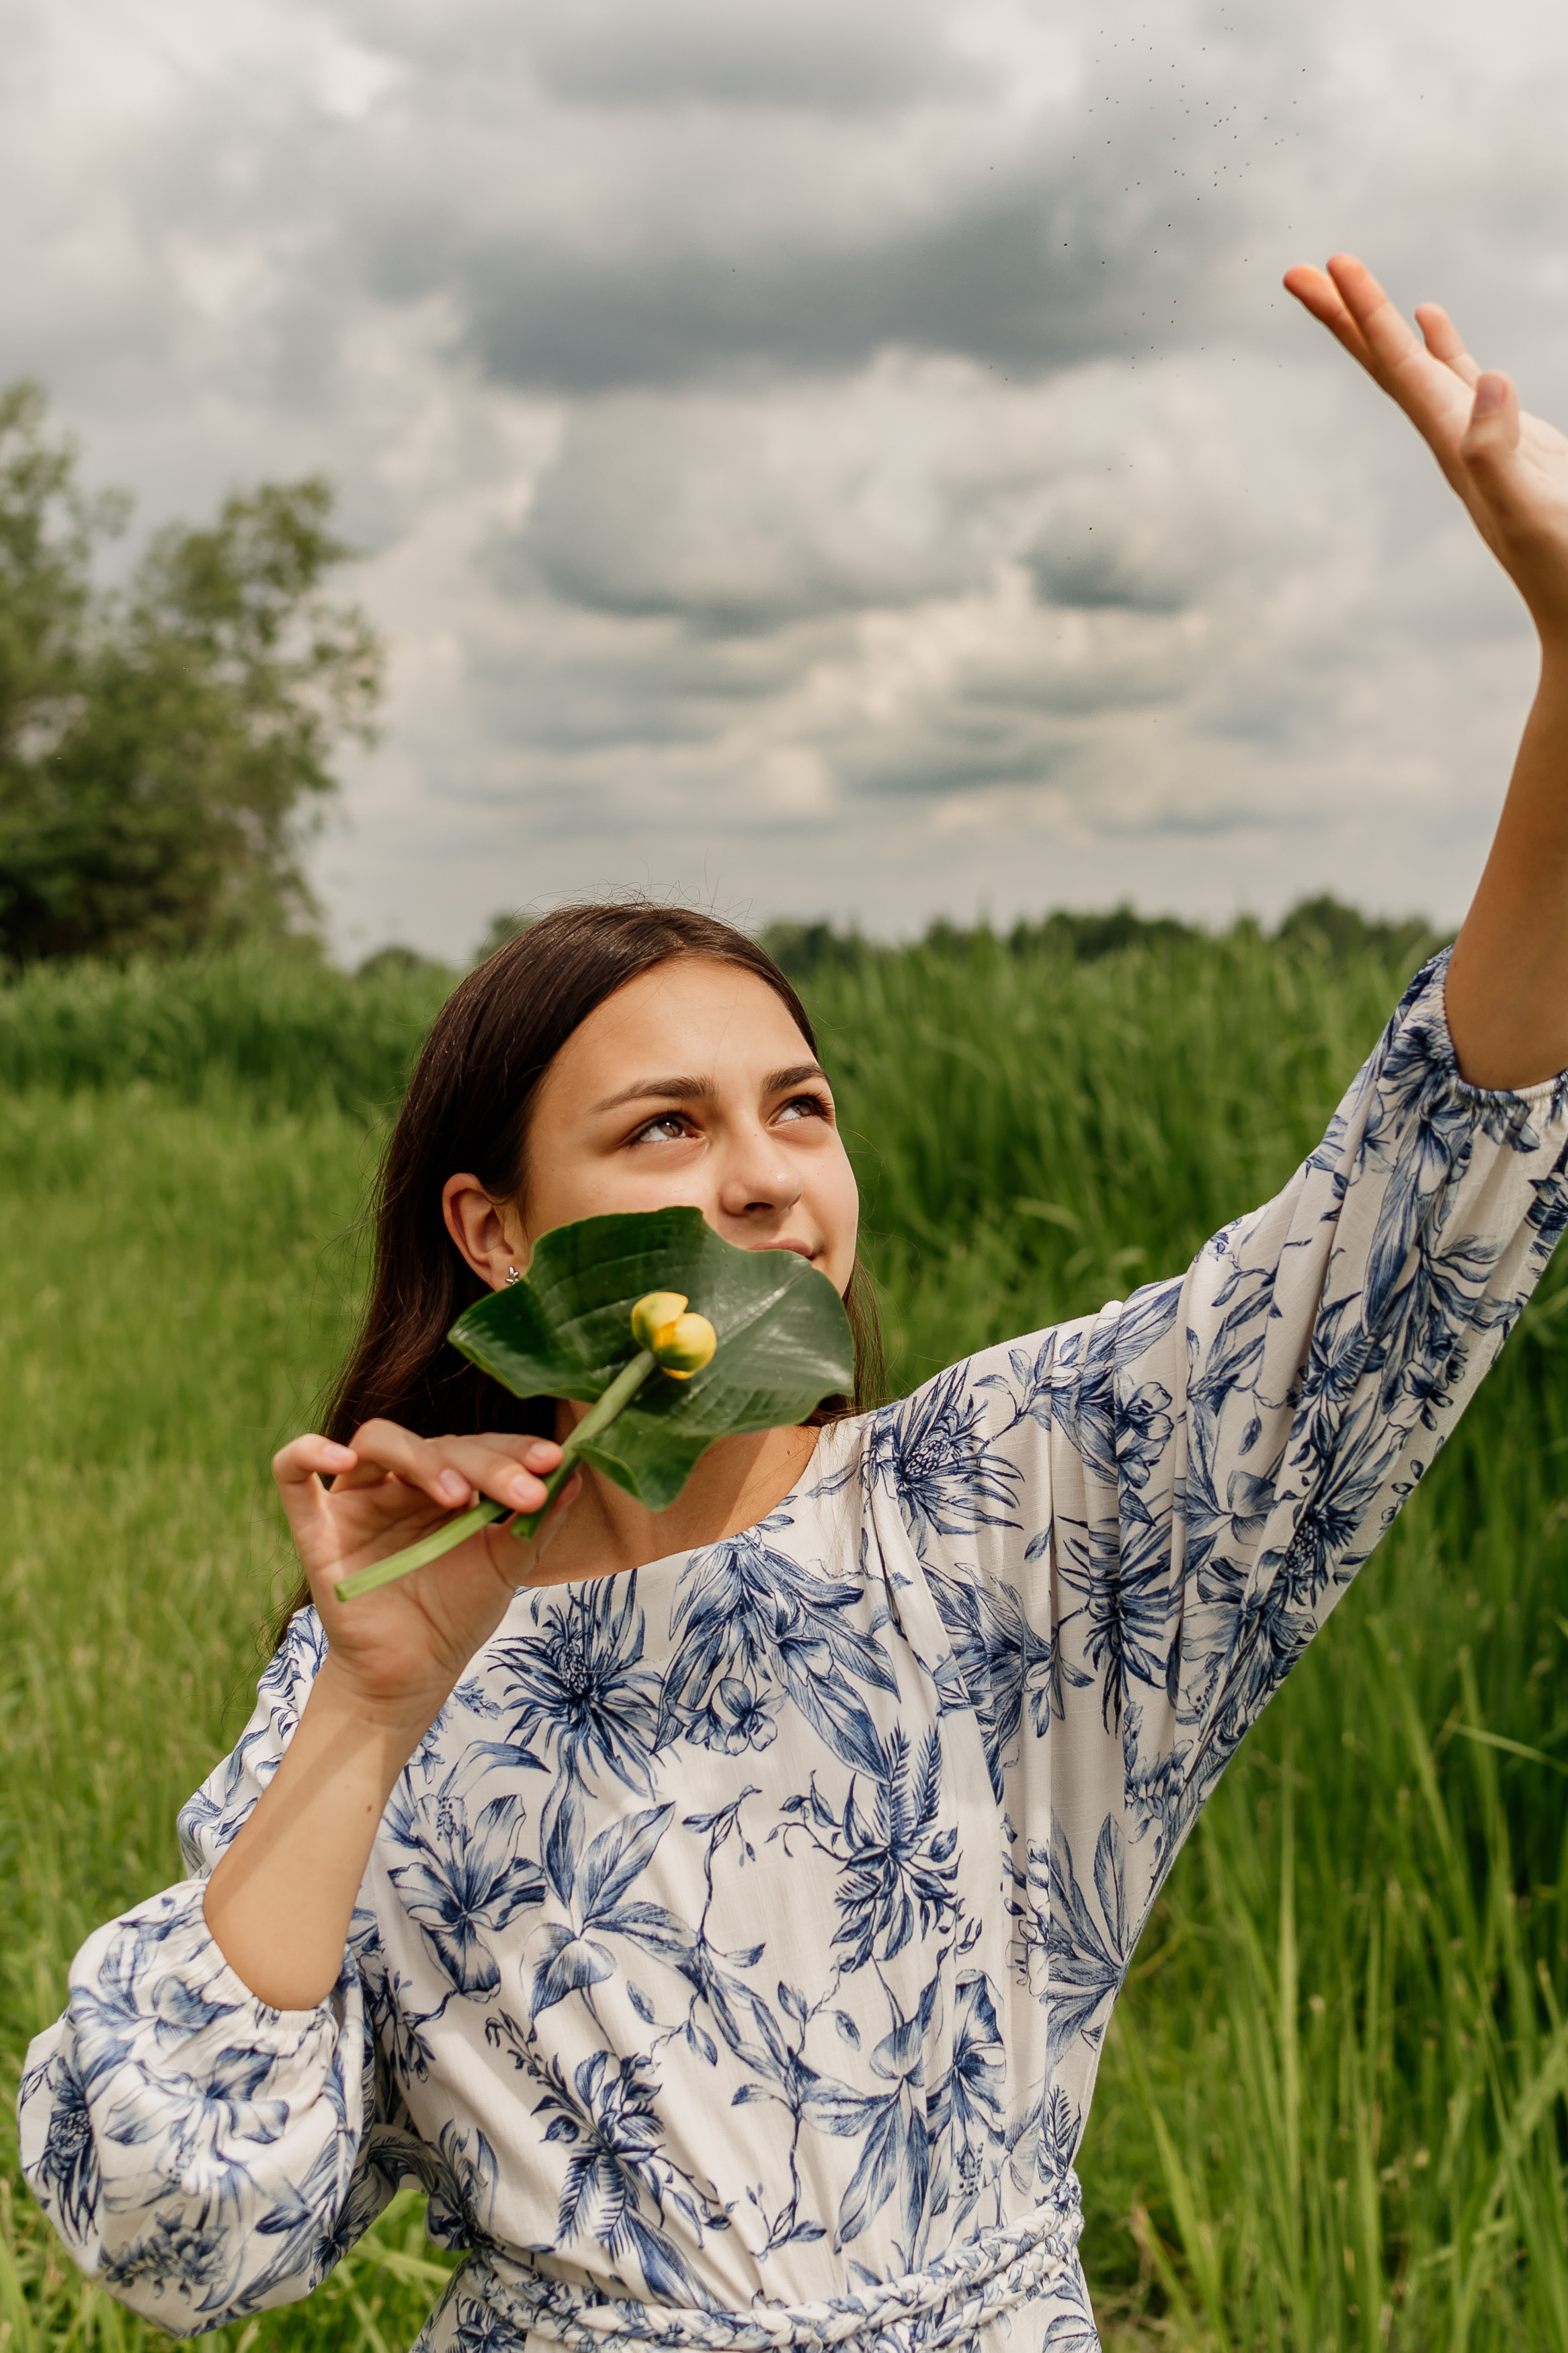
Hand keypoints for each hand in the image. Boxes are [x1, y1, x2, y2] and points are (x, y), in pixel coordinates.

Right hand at [271, 1422, 577, 1729]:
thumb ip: (538, 1523)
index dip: (514, 1450)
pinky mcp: (317, 1529)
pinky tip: (338, 1456)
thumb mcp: (506, 1568)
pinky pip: (294, 1474)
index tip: (554, 1462)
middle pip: (437, 1444)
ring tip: (458, 1497)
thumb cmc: (456, 1616)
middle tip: (523, 1492)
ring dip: (421, 1459)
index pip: (478, 1446)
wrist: (412, 1677)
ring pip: (377, 1444)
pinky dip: (309, 1452)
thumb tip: (577, 1473)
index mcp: (447, 1483)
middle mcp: (401, 1483)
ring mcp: (358, 1501)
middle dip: (485, 1463)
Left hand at [1285, 254, 1567, 645]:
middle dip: (1345, 316)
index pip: (1396, 370)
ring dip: (1381, 325)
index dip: (1363, 316)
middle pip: (1387, 366)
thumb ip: (1501, 451)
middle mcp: (1453, 437)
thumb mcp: (1533, 509)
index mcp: (1453, 445)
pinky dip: (1439, 344)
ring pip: (1417, 367)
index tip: (1323, 270)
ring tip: (1346, 281)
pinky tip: (1428, 317)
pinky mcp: (1508, 436)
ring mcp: (1477, 436)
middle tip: (1295, 272)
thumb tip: (1486, 378)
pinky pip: (1458, 378)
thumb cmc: (1565, 566)